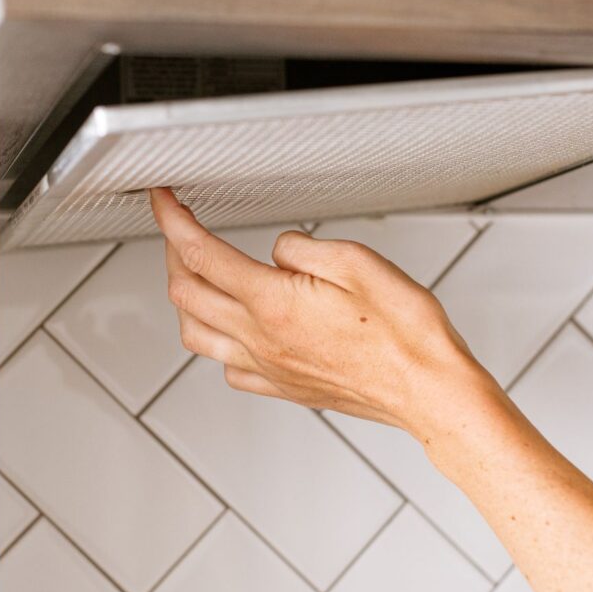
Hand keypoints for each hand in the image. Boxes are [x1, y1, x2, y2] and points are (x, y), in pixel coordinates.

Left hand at [149, 188, 497, 438]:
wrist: (427, 389)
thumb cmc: (405, 333)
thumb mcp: (357, 262)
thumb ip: (302, 248)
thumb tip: (277, 249)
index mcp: (273, 302)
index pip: (200, 253)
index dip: (173, 220)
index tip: (164, 202)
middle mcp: (262, 339)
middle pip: (186, 293)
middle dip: (173, 253)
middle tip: (180, 230)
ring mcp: (270, 368)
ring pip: (195, 334)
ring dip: (185, 299)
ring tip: (195, 277)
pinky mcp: (285, 388)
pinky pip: (228, 367)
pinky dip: (215, 342)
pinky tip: (231, 331)